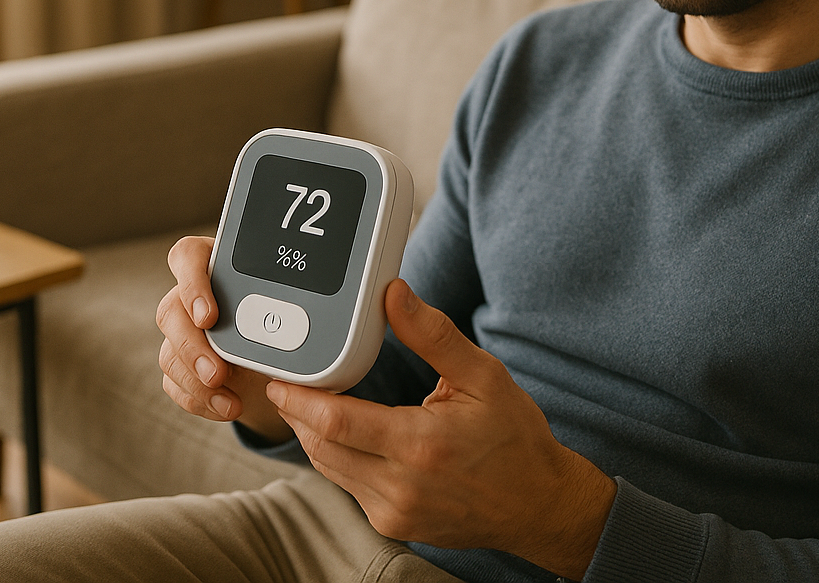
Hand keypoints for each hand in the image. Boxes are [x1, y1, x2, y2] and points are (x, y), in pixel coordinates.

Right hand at [156, 234, 292, 442]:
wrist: (276, 357)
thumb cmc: (281, 318)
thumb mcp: (284, 308)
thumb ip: (279, 308)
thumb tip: (291, 323)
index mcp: (215, 266)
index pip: (187, 257)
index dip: (192, 285)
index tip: (210, 317)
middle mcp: (191, 296)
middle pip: (170, 311)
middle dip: (193, 347)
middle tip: (218, 373)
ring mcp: (182, 330)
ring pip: (169, 352)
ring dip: (196, 382)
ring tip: (229, 402)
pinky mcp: (179, 362)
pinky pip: (174, 382)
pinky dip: (199, 399)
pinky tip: (225, 407)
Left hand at [269, 279, 617, 579]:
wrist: (538, 504)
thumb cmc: (515, 438)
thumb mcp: (483, 376)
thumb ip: (433, 335)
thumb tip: (394, 294)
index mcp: (421, 445)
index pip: (336, 421)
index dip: (298, 399)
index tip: (280, 377)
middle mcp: (401, 486)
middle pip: (321, 446)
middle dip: (297, 413)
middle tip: (289, 381)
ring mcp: (394, 511)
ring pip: (329, 468)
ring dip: (313, 434)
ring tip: (309, 401)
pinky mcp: (394, 524)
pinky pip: (348, 485)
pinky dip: (338, 456)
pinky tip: (344, 431)